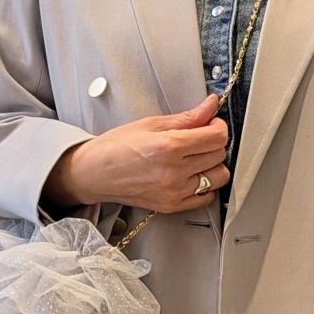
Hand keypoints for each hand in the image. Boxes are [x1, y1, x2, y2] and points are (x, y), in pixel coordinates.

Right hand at [49, 91, 230, 214]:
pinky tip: (192, 175)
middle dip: (214, 143)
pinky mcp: (172, 206)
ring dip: (213, 165)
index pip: (216, 137)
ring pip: (218, 177)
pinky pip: (206, 197)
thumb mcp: (151, 124)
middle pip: (219, 155)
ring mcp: (174, 192)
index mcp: (168, 147)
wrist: (94, 174)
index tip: (212, 124)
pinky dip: (205, 186)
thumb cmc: (115, 148)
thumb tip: (210, 107)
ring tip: (197, 158)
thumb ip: (186, 118)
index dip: (218, 127)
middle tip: (200, 138)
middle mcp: (173, 173)